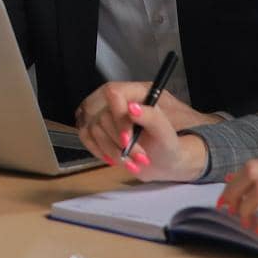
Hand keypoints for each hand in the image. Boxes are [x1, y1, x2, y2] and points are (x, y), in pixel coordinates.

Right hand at [76, 81, 214, 178]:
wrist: (168, 163)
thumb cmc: (171, 146)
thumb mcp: (167, 134)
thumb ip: (152, 118)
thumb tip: (132, 108)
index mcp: (139, 93)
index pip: (114, 93)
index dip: (117, 116)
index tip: (126, 139)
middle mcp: (121, 101)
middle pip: (102, 115)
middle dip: (118, 142)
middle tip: (139, 157)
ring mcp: (109, 116)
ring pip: (93, 129)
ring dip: (112, 151)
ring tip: (133, 164)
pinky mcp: (101, 130)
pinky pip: (86, 136)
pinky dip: (99, 151)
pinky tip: (116, 160)